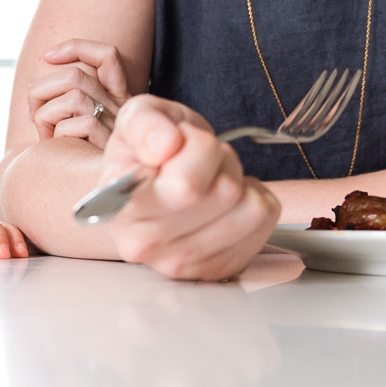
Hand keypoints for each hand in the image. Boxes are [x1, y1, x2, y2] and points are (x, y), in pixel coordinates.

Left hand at [29, 40, 128, 148]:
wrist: (97, 195)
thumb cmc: (78, 152)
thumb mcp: (76, 121)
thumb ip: (66, 99)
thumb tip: (36, 86)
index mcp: (115, 96)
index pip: (107, 55)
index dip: (75, 47)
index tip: (47, 56)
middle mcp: (119, 107)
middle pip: (75, 75)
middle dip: (41, 90)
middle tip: (33, 114)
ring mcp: (115, 126)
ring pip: (73, 98)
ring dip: (45, 115)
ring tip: (44, 133)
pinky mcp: (108, 145)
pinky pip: (77, 126)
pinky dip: (57, 135)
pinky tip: (56, 145)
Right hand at [99, 95, 280, 280]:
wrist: (149, 182)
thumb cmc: (145, 151)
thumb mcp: (137, 117)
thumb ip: (144, 125)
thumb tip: (165, 145)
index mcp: (120, 207)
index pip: (186, 186)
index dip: (197, 151)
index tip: (178, 141)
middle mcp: (145, 245)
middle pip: (224, 192)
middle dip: (219, 160)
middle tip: (199, 158)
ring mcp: (182, 263)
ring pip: (250, 208)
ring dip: (238, 182)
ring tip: (211, 178)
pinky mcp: (216, 269)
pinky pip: (265, 221)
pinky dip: (254, 200)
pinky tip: (225, 201)